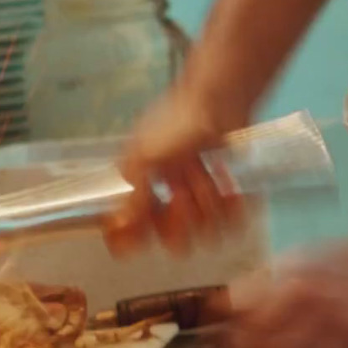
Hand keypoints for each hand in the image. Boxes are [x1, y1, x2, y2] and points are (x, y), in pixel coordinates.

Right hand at [105, 83, 249, 257]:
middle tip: (183, 194)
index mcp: (138, 183)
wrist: (219, 100)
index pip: (128, 227)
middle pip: (171, 238)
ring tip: (209, 176)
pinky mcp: (224, 195)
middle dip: (181, 217)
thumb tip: (114, 228)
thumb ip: (132, 197)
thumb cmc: (176, 123)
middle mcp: (164, 194)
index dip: (132, 240)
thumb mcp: (147, 158)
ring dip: (207, 202)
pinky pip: (229, 221)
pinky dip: (233, 206)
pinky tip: (231, 188)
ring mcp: (195, 196)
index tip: (135, 248)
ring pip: (202, 230)